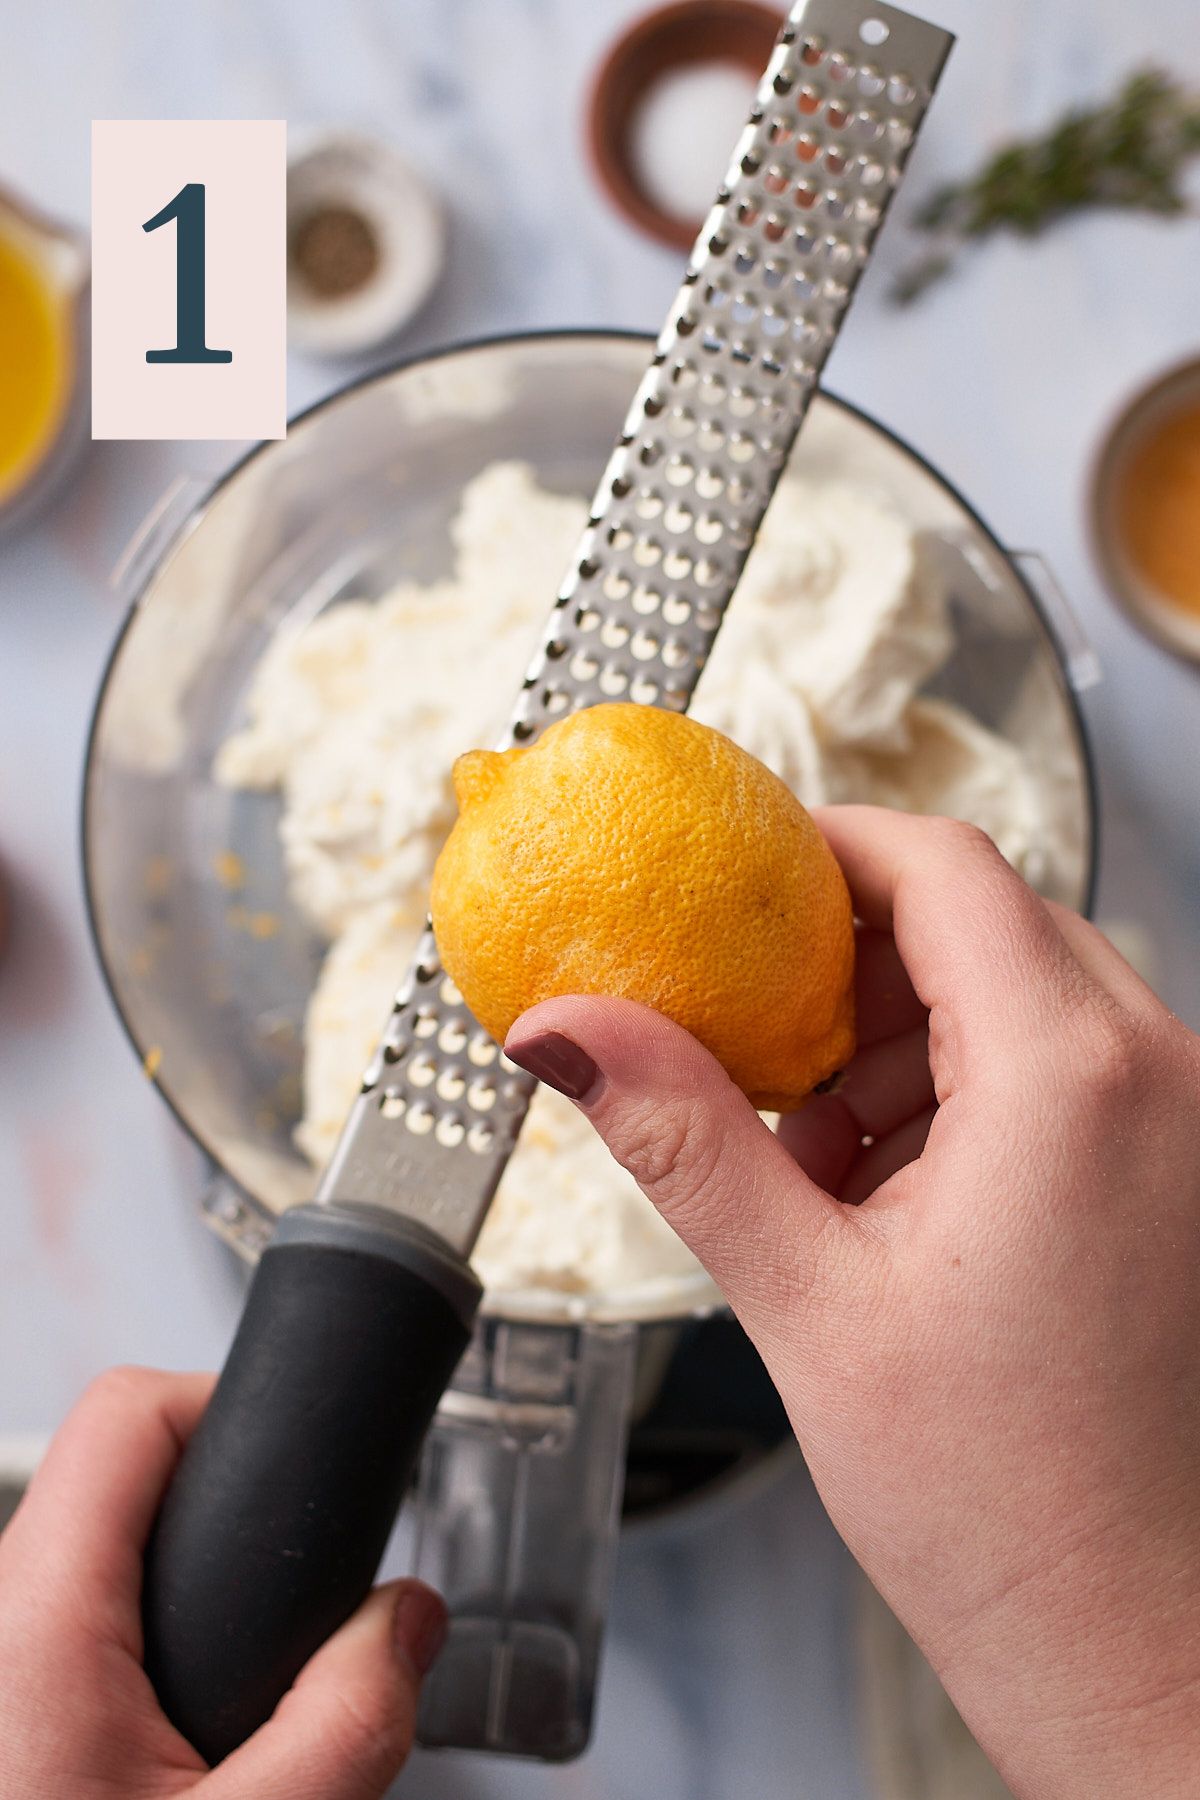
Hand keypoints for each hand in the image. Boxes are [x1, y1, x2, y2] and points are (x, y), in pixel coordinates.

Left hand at [0, 1367, 444, 1798]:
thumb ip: (348, 1725)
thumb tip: (408, 1623)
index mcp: (34, 1620)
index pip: (128, 1411)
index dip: (234, 1403)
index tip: (303, 1455)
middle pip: (129, 1471)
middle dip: (236, 1517)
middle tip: (296, 1593)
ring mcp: (2, 1656)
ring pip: (111, 1548)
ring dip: (201, 1587)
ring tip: (251, 1673)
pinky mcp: (12, 1698)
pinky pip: (89, 1614)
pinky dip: (162, 1636)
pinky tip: (198, 1719)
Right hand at [506, 807, 1199, 1799]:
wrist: (1141, 1653)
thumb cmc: (1007, 1511)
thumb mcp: (807, 1301)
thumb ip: (681, 1137)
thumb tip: (568, 1030)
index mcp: (1074, 1079)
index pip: (943, 866)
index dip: (826, 851)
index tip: (740, 880)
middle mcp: (1164, 1076)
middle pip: (986, 922)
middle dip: (855, 966)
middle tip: (757, 1033)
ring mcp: (1193, 1126)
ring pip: (1029, 994)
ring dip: (910, 1041)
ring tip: (821, 1154)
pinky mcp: (1190, 1177)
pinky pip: (1073, 1067)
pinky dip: (974, 1093)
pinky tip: (895, 1191)